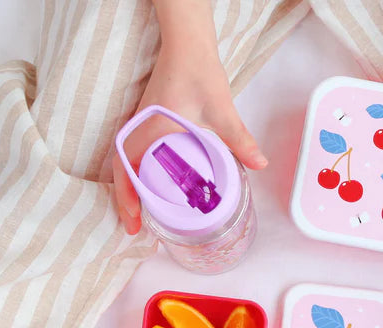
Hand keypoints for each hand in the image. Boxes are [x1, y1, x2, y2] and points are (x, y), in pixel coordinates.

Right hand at [113, 46, 266, 234]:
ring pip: (126, 163)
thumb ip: (239, 140)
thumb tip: (260, 164)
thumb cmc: (198, 72)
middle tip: (137, 227)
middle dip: (126, 201)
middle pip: (122, 171)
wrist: (189, 45)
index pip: (126, 169)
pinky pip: (135, 152)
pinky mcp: (149, 123)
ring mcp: (142, 126)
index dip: (126, 198)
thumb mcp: (222, 111)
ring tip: (141, 213)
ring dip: (130, 188)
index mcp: (150, 130)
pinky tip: (152, 185)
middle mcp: (140, 129)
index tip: (133, 222)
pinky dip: (137, 172)